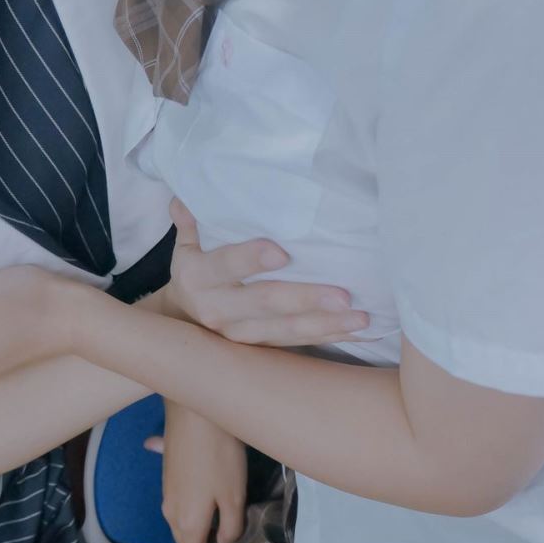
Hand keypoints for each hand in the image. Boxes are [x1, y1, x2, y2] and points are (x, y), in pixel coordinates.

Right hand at [146, 402, 247, 542]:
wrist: (194, 412)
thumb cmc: (219, 456)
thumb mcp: (234, 496)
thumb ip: (230, 528)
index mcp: (187, 524)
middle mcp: (170, 513)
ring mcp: (166, 493)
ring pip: (182, 523)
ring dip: (200, 531)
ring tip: (224, 527)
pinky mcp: (168, 475)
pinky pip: (179, 505)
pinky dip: (193, 512)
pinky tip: (207, 500)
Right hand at [165, 199, 368, 345]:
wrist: (183, 321)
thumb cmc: (195, 270)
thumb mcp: (186, 245)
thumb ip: (191, 220)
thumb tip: (186, 195)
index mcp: (199, 278)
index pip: (226, 265)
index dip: (251, 260)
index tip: (282, 253)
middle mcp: (219, 310)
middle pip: (265, 302)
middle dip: (306, 299)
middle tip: (343, 295)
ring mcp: (240, 333)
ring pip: (287, 330)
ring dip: (326, 324)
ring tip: (360, 318)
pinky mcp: (260, 346)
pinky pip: (297, 343)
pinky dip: (329, 337)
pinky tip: (357, 333)